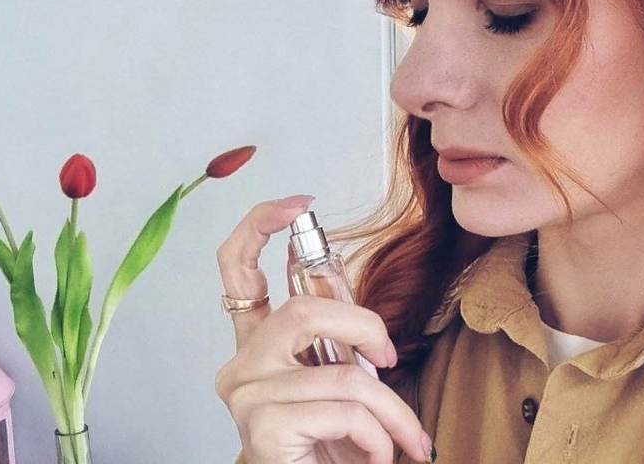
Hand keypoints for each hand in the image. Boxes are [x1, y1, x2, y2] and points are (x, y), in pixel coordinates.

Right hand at [214, 196, 432, 463]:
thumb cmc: (329, 451)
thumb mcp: (336, 387)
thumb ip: (338, 345)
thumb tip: (368, 320)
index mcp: (256, 347)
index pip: (236, 268)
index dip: (260, 226)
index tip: (300, 205)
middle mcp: (240, 366)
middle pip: (303, 310)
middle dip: (366, 327)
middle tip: (390, 361)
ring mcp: (247, 398)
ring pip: (344, 374)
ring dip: (393, 411)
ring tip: (407, 441)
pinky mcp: (263, 430)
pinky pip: (346, 410)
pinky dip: (381, 437)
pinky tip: (377, 457)